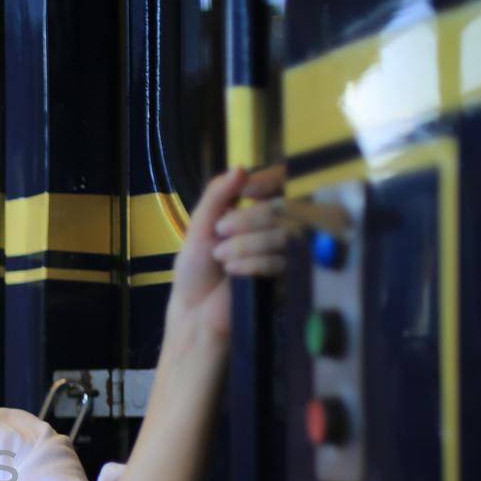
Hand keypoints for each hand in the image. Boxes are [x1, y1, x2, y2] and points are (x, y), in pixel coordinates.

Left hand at [166, 163, 288, 345]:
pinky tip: (234, 272)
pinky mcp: (285, 280)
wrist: (195, 313)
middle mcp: (271, 230)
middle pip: (282, 207)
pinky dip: (253, 263)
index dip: (268, 181)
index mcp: (252, 214)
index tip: (248, 190)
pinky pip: (280, 260)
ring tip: (222, 258)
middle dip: (249, 218)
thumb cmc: (196, 272)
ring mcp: (281, 255)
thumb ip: (217, 196)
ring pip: (283, 233)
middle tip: (221, 231)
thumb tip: (240, 167)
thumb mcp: (199, 227)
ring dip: (246, 244)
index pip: (278, 185)